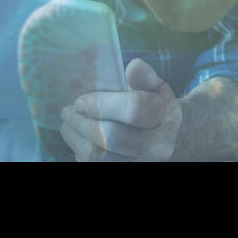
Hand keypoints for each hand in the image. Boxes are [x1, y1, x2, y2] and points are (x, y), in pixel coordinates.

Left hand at [58, 58, 182, 161]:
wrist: (170, 140)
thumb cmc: (156, 109)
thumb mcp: (156, 88)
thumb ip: (145, 77)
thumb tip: (134, 66)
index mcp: (165, 117)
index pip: (134, 109)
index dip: (102, 105)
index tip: (80, 101)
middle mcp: (157, 146)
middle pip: (112, 137)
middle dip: (82, 123)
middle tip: (68, 112)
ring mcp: (141, 163)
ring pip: (100, 156)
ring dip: (76, 139)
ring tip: (68, 125)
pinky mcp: (127, 171)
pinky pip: (95, 167)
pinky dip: (81, 153)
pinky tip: (78, 141)